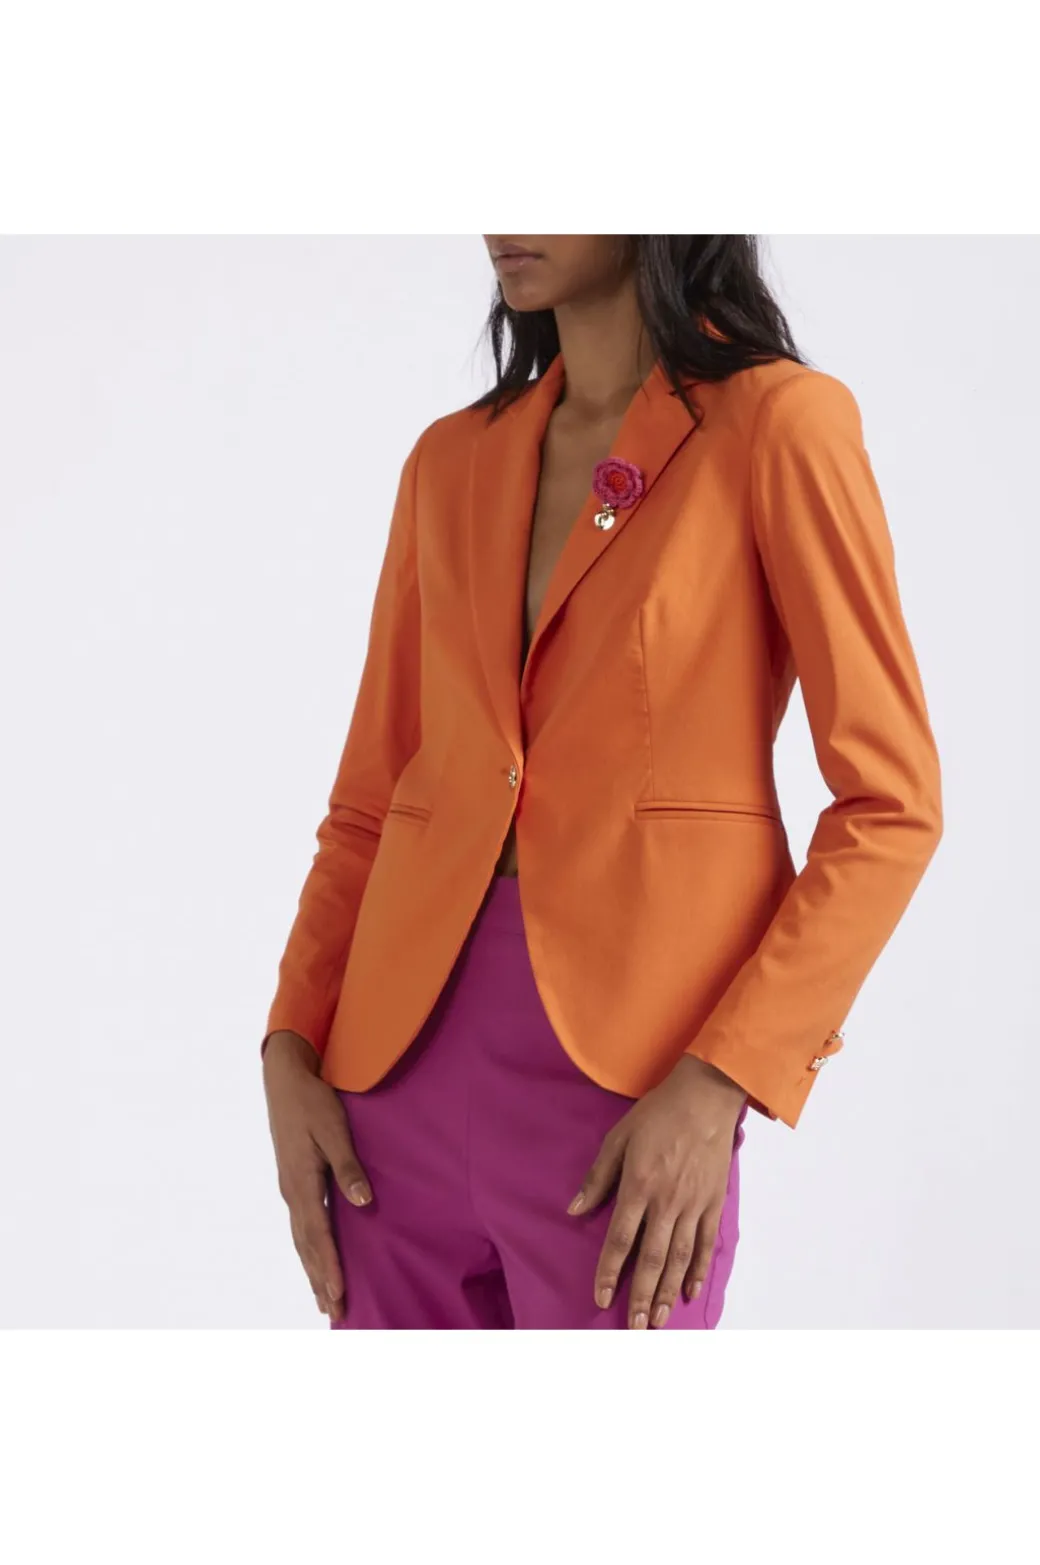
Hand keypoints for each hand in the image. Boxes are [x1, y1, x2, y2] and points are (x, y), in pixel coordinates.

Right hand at [263, 1029, 373, 1322]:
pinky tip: (315, 1257)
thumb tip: (363, 1202)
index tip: (338, 1294)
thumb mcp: (334, 1130)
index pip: (317, 1235)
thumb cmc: (313, 1102)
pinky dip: (309, 1249)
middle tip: (334, 1311)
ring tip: (323, 1299)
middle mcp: (292, 1192)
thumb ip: (349, 1167)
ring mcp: (290, 1188)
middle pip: (306, 1246)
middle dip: (320, 1279)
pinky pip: (301, 1225)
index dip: (329, 1267)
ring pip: (301, 1239)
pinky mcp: (293, 1181)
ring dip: (313, 1269)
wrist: (284, 1080)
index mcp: (302, 1183)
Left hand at [567, 1054, 746, 1328]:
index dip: (609, 1272)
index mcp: (639, 1186)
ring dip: (668, 1292)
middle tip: (635, 1327)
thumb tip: (574, 1210)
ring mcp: (693, 1204)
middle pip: (651, 1259)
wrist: (705, 1097)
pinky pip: (706, 1243)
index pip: (620, 1240)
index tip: (601, 1298)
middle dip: (640, 1295)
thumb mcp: (618, 1138)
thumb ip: (597, 1178)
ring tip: (659, 1320)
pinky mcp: (714, 1202)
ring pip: (679, 1258)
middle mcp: (667, 1202)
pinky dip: (698, 1269)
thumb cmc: (657, 1114)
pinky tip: (690, 1291)